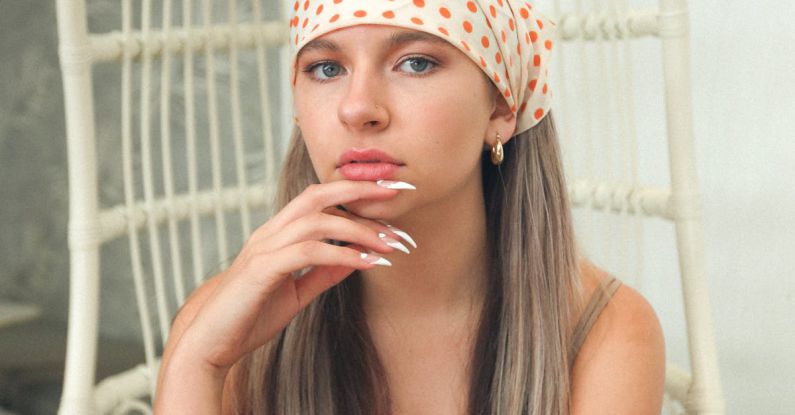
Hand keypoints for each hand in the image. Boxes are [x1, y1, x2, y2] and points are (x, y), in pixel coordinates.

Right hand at [167, 180, 415, 374]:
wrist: (210, 345)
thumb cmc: (249, 318)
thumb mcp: (296, 293)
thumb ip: (323, 273)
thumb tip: (355, 257)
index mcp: (276, 234)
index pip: (318, 198)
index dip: (353, 191)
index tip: (388, 192)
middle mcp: (269, 233)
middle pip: (318, 195)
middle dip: (359, 189)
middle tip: (396, 191)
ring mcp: (263, 249)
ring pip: (318, 221)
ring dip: (359, 229)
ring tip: (391, 243)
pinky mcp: (261, 270)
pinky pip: (308, 252)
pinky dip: (341, 254)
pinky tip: (367, 262)